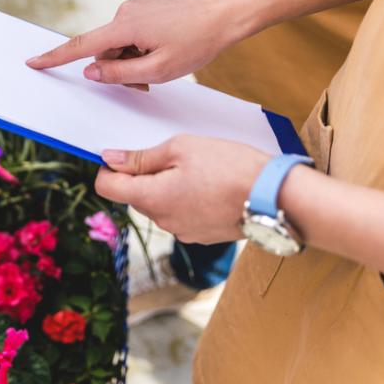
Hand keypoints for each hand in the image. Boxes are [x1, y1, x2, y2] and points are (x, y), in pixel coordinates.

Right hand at [27, 0, 245, 85]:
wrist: (224, 15)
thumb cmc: (197, 43)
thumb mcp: (159, 70)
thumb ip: (120, 74)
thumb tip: (91, 71)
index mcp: (125, 27)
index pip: (81, 47)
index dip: (55, 57)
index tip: (33, 62)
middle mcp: (124, 12)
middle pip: (104, 51)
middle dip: (117, 70)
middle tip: (146, 84)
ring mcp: (134, 8)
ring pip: (118, 45)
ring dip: (131, 61)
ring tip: (159, 68)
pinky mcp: (144, 8)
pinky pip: (130, 35)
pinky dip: (138, 49)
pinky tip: (162, 51)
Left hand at [95, 136, 269, 243]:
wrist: (276, 197)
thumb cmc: (230, 167)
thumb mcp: (181, 148)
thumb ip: (141, 157)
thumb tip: (111, 160)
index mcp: (151, 198)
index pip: (107, 188)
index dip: (108, 168)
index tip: (122, 154)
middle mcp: (162, 221)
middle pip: (134, 196)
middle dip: (143, 175)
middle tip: (170, 154)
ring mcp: (182, 232)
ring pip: (159, 204)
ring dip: (166, 186)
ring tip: (196, 168)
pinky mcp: (201, 235)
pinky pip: (181, 214)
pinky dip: (186, 199)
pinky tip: (208, 185)